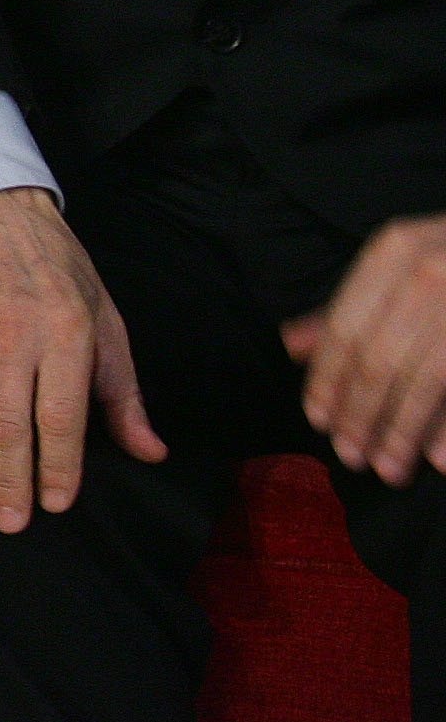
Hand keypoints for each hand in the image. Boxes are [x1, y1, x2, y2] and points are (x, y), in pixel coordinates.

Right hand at [0, 187, 165, 529]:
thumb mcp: (106, 322)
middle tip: (8, 525)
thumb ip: (123, 392)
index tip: (55, 504)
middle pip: (7, 422)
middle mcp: (11, 335)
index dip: (59, 465)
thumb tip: (150, 452)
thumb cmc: (57, 271)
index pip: (60, 415)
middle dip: (8, 480)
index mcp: (64, 334)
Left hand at [285, 215, 445, 484]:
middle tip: (351, 457)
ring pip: (422, 381)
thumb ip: (348, 307)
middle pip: (378, 360)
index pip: (344, 328)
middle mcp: (428, 271)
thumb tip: (291, 346)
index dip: (327, 380)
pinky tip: (438, 461)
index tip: (318, 421)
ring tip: (389, 470)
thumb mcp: (401, 266)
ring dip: (402, 433)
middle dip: (361, 416)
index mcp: (393, 250)